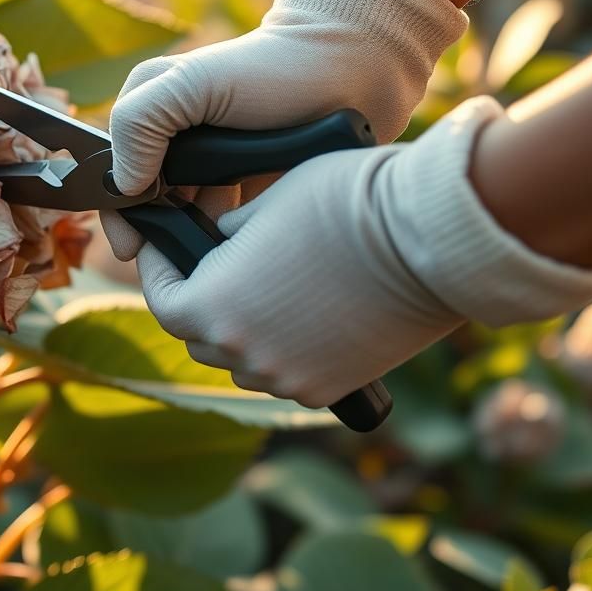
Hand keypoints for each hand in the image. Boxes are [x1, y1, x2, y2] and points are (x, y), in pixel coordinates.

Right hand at [103, 0, 466, 259]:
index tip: (134, 248)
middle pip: (148, 204)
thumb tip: (124, 187)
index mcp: (153, 111)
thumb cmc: (275, 70)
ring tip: (217, 254)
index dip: (119, 214)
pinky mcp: (248, 189)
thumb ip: (142, 122)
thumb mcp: (194, 83)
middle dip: (160, 234)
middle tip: (178, 259)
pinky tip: (244, 248)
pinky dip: (228, 242)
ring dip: (195, 241)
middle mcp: (177, 140)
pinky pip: (225, 229)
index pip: (114, 173)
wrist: (356, 75)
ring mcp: (213, 167)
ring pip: (186, 222)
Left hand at [137, 98, 591, 407]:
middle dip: (201, 301)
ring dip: (244, 331)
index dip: (160, 271)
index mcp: (211, 306)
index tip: (169, 249)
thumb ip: (230, 231)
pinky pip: (287, 374)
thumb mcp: (268, 201)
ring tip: (267, 291)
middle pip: (198, 337)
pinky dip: (285, 350)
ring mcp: (286, 377)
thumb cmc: (346, 202)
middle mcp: (241, 354)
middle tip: (215, 267)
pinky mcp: (328, 388)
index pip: (162, 300)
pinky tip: (306, 316)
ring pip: (243, 361)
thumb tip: (221, 241)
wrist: (431, 238)